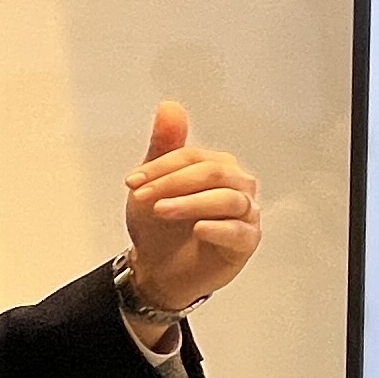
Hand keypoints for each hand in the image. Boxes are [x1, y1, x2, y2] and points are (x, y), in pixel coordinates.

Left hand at [124, 101, 262, 314]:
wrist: (158, 271)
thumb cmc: (161, 227)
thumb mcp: (154, 185)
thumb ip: (164, 147)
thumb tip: (170, 107)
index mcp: (218, 168)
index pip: (195, 157)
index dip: (162, 167)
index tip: (132, 182)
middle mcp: (237, 187)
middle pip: (213, 173)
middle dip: (174, 183)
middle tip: (144, 197)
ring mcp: (245, 215)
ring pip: (227, 199)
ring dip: (190, 203)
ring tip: (161, 211)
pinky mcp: (246, 243)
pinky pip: (240, 231)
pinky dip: (219, 228)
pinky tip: (198, 228)